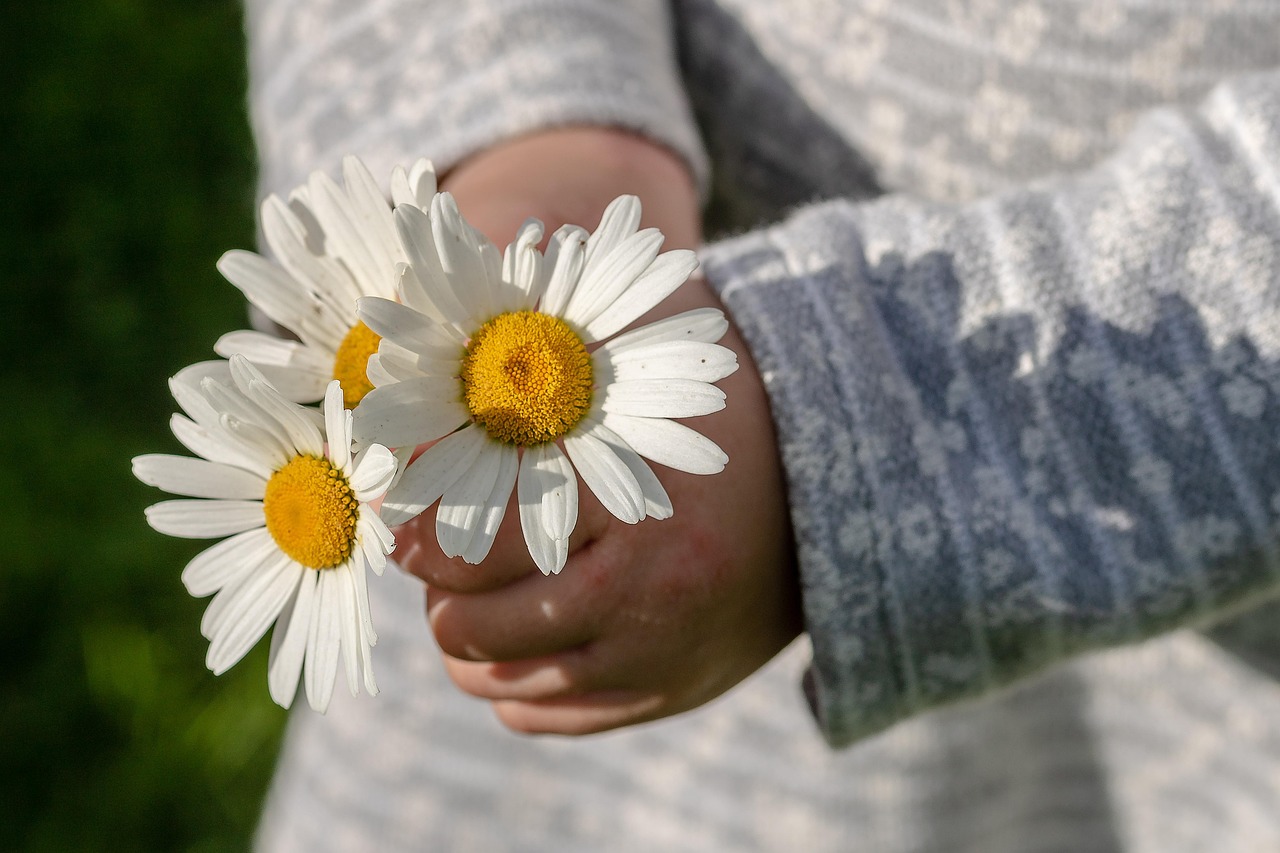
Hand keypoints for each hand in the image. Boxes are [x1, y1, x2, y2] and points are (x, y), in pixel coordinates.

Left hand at [395, 127, 802, 733]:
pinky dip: (512, 682)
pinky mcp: (668, 696)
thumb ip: (522, 391)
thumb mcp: (624, 377)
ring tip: (474, 594)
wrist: (828, 482)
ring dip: (467, 641)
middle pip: (475, 630)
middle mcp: (648, 604)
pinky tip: (520, 634)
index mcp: (634, 516)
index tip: (400, 518)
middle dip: (439, 592)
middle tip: (440, 555)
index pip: (475, 551)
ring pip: (501, 683)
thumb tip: (407, 441)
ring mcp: (660, 664)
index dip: (418, 534)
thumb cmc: (712, 412)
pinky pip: (544, 718)